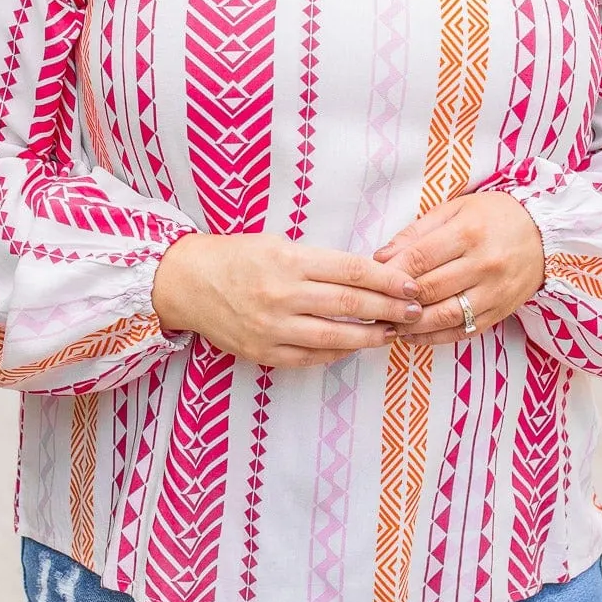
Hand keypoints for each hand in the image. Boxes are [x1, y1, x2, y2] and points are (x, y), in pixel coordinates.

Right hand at [151, 233, 423, 368]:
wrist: (187, 282)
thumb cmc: (237, 256)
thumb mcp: (278, 243)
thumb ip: (318, 262)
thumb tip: (366, 276)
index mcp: (289, 260)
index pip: (352, 270)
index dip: (388, 279)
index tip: (411, 285)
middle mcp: (282, 295)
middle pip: (350, 304)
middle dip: (389, 309)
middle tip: (414, 311)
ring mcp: (272, 328)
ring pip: (335, 338)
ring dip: (369, 337)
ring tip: (390, 333)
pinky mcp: (263, 353)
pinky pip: (310, 358)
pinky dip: (336, 354)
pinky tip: (352, 347)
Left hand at [374, 192, 544, 345]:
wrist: (544, 234)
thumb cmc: (493, 216)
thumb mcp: (455, 209)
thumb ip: (416, 232)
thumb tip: (381, 257)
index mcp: (469, 232)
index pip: (420, 257)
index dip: (391, 272)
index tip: (370, 279)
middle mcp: (484, 264)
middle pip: (430, 289)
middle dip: (396, 300)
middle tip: (371, 304)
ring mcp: (494, 292)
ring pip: (444, 316)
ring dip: (411, 324)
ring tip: (387, 322)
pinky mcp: (500, 313)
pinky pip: (462, 331)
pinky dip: (433, 338)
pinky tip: (411, 335)